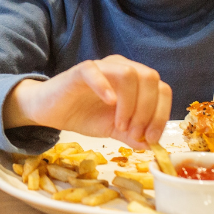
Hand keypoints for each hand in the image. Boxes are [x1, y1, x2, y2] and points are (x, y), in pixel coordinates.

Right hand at [3, 55, 171, 149]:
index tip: (151, 138)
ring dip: (130, 104)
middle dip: (148, 111)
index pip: (162, 90)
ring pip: (129, 74)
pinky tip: (108, 104)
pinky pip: (96, 71)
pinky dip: (106, 88)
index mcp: (135, 80)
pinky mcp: (81, 70)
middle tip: (134, 132)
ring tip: (119, 125)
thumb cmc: (83, 115)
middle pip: (151, 79)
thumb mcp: (113, 130)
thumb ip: (133, 135)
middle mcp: (122, 67)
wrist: (51, 111)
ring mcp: (102, 67)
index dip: (161, 115)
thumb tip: (152, 145)